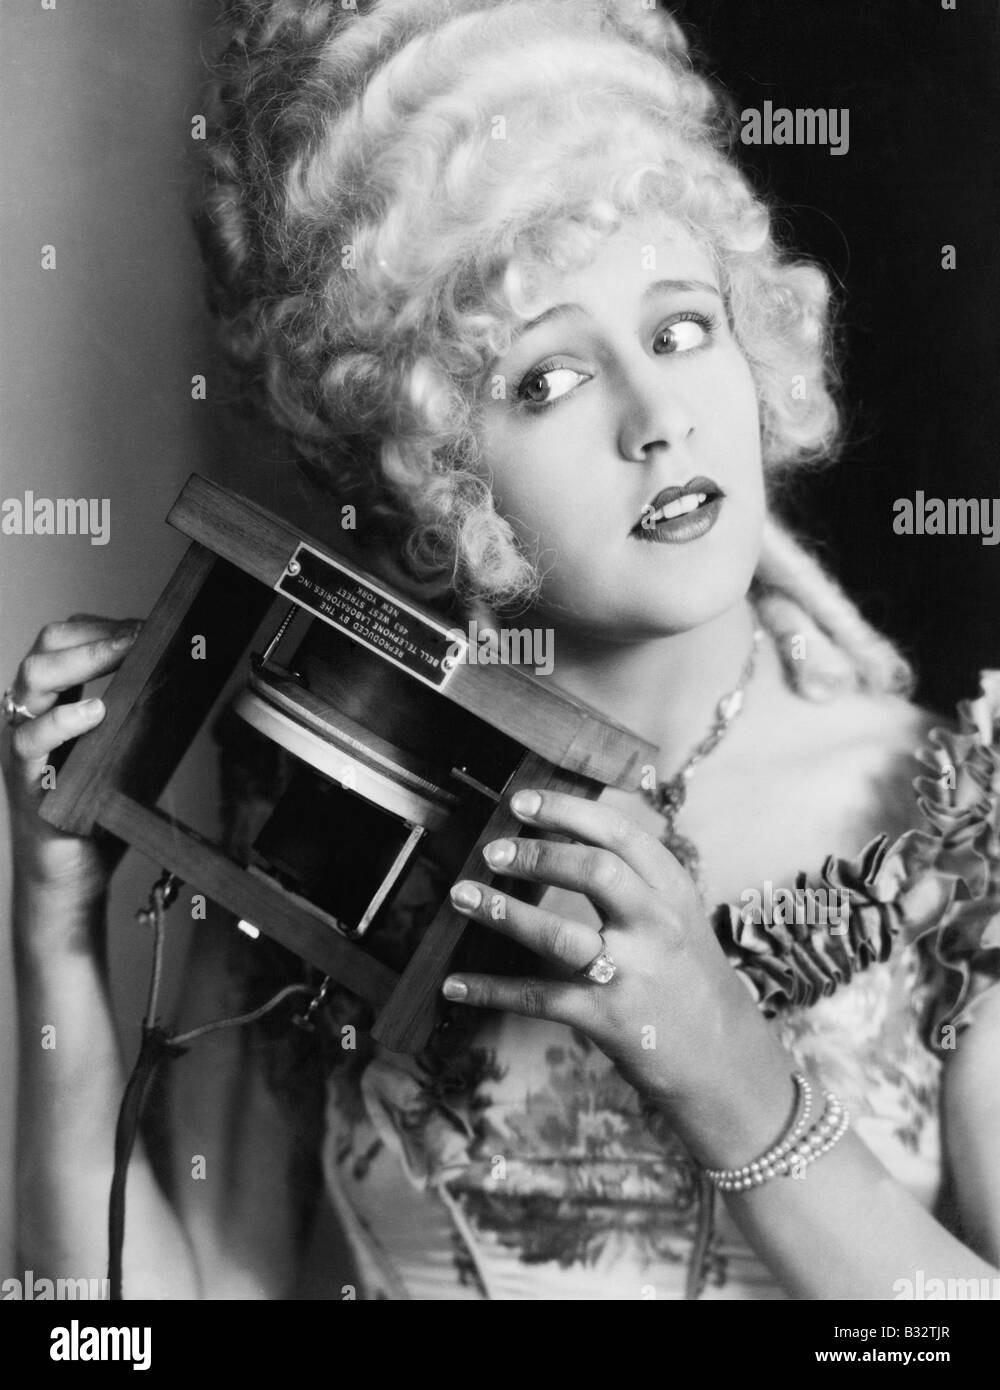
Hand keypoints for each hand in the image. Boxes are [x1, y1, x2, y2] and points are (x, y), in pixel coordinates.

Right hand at [1, 613, 141, 904]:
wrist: (69, 874)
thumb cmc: (93, 811)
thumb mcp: (119, 751)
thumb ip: (134, 714)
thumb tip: (180, 679)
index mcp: (51, 702)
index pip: (63, 641)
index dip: (101, 625)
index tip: (145, 625)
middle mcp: (29, 716)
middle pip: (45, 649)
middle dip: (94, 632)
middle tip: (139, 634)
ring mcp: (21, 744)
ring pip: (32, 681)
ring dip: (81, 659)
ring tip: (120, 654)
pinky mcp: (24, 779)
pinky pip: (29, 740)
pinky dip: (61, 720)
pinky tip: (93, 713)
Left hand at [441, 787, 787, 1136]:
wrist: (726, 1063)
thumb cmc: (689, 979)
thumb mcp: (679, 918)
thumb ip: (635, 881)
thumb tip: (564, 835)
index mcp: (673, 891)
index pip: (619, 834)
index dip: (567, 811)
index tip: (522, 802)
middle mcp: (656, 925)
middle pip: (594, 871)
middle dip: (537, 854)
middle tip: (491, 850)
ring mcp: (631, 973)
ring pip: (559, 934)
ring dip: (504, 913)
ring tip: (461, 895)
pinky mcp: (607, 1019)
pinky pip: (539, 998)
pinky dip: (491, 990)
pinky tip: (454, 983)